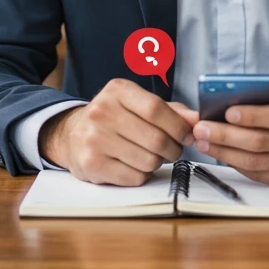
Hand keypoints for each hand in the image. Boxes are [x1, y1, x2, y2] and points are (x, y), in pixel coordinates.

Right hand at [40, 79, 196, 185]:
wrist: (71, 135)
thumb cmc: (113, 119)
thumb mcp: (137, 105)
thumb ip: (170, 111)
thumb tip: (196, 120)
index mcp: (117, 91)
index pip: (157, 109)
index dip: (179, 126)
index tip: (187, 135)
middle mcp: (102, 111)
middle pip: (156, 138)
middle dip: (173, 149)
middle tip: (172, 150)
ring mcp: (94, 138)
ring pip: (148, 161)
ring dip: (157, 163)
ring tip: (149, 156)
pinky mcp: (91, 164)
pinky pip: (134, 177)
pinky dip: (142, 175)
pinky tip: (133, 165)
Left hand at [191, 87, 268, 187]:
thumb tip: (230, 99)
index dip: (252, 115)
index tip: (227, 111)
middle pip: (261, 142)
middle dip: (225, 136)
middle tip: (201, 128)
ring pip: (256, 162)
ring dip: (224, 152)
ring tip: (203, 142)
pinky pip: (260, 175)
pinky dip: (238, 164)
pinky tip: (223, 154)